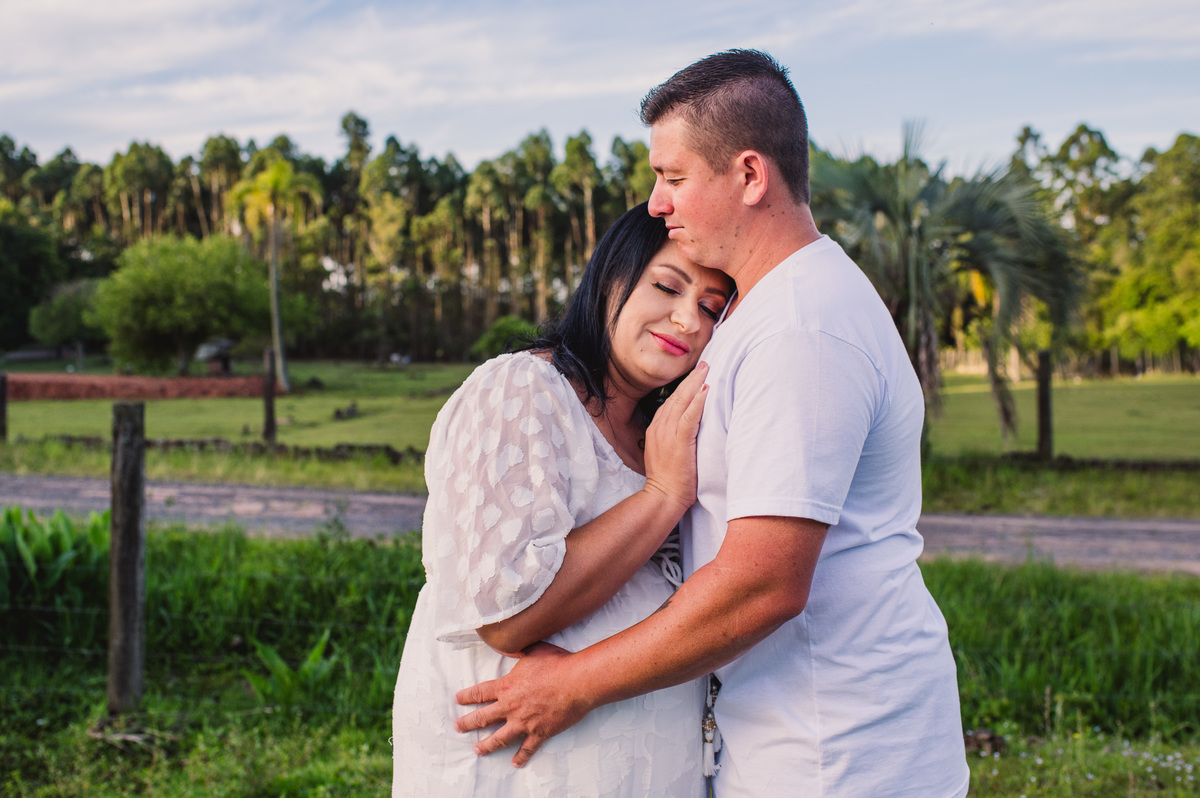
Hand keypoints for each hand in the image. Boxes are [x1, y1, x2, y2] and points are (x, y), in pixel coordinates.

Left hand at [454, 642, 589, 767]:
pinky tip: (515, 763)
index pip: (480, 693)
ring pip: (499, 738)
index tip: (458, 700)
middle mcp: (510, 706)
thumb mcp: (533, 650)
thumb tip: (509, 643)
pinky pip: (527, 749)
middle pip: (482, 718)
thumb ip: (517, 650)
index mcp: (507, 686)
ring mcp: (524, 722)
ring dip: (486, 745)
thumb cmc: (557, 663)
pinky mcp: (539, 732)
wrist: (577, 682)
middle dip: (467, 723)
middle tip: (458, 727)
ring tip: (477, 750)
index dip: (467, 696)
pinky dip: (521, 757)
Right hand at [642, 362, 708, 511]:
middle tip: (703, 363)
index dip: (684, 387)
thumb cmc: (669, 480)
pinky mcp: (678, 442)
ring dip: (695, 383)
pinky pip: (689, 417)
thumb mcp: (666, 453)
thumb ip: (674, 437)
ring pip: (682, 402)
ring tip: (706, 369)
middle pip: (676, 396)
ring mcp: (667, 434)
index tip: (695, 375)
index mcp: (656, 429)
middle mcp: (660, 428)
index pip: (670, 402)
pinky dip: (697, 402)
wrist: (663, 497)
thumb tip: (689, 428)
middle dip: (691, 378)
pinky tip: (706, 390)